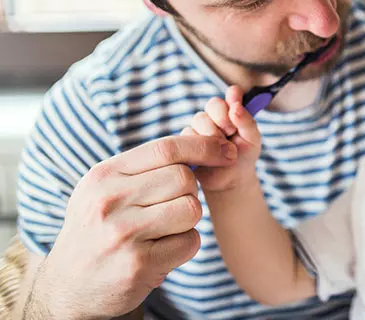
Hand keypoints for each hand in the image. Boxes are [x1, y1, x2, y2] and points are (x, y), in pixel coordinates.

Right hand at [31, 135, 237, 318]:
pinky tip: (162, 251)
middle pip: (184, 178)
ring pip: (191, 209)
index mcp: (104, 175)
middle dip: (190, 190)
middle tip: (172, 206)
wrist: (69, 287)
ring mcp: (123, 233)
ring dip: (189, 219)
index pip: (166, 148)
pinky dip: (185, 245)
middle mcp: (110, 201)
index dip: (204, 146)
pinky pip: (190, 242)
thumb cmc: (99, 229)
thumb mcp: (105, 190)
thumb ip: (145, 168)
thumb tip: (204, 146)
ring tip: (165, 229)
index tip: (226, 150)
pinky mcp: (138, 264)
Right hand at [182, 85, 261, 192]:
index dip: (234, 98)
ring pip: (200, 119)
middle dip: (223, 117)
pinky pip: (188, 134)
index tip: (237, 109)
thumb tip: (236, 106)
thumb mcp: (252, 140)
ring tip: (222, 150)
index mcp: (233, 110)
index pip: (232, 93)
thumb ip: (247, 121)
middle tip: (231, 133)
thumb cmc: (244, 157)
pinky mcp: (187, 139)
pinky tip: (209, 155)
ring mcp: (200, 126)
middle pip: (213, 103)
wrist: (231, 179)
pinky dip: (200, 144)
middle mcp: (215, 115)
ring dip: (213, 134)